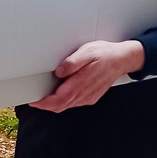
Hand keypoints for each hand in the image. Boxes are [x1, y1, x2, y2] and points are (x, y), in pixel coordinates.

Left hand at [29, 40, 144, 112]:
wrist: (122, 59)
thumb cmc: (105, 54)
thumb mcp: (87, 52)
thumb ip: (71, 63)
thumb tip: (59, 72)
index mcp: (81, 84)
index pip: (58, 100)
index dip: (44, 103)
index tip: (34, 102)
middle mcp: (84, 94)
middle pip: (61, 106)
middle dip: (46, 105)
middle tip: (34, 100)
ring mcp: (88, 97)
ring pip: (67, 105)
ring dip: (55, 103)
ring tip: (44, 96)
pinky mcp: (91, 96)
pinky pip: (74, 102)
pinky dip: (64, 101)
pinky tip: (60, 94)